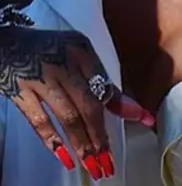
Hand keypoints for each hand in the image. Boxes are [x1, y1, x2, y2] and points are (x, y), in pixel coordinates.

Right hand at [0, 27, 154, 179]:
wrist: (8, 42)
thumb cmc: (49, 48)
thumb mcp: (78, 52)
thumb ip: (99, 76)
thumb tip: (126, 105)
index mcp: (82, 51)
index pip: (106, 83)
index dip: (125, 106)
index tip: (144, 121)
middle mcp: (65, 64)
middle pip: (88, 105)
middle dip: (101, 136)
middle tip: (109, 160)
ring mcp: (42, 79)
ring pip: (67, 117)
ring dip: (83, 143)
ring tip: (94, 165)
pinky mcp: (21, 93)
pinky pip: (39, 121)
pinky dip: (53, 141)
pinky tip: (66, 157)